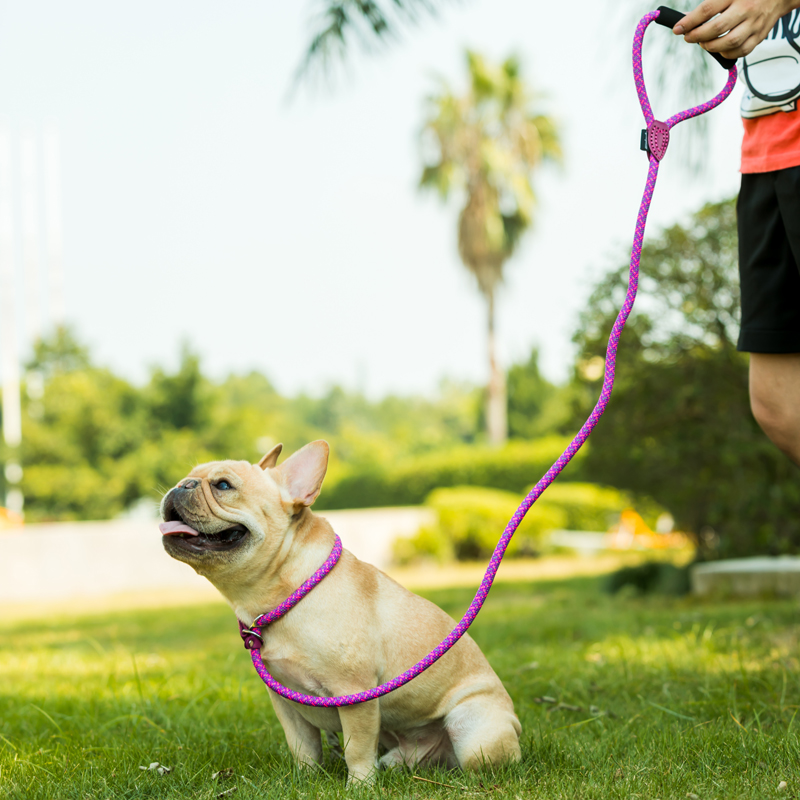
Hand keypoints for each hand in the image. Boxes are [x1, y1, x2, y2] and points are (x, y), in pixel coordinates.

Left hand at [672, 0, 797, 58]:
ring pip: (728, 42)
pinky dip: (725, 54)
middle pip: (716, 28)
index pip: (707, 9)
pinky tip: (719, 49)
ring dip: (710, 47)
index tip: (677, 28)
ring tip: (703, 43)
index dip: (689, 21)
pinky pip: (740, 51)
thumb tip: (685, 19)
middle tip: (688, 37)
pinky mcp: (759, 36)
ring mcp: (754, 24)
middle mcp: (746, 9)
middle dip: (697, 36)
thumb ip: (709, 5)